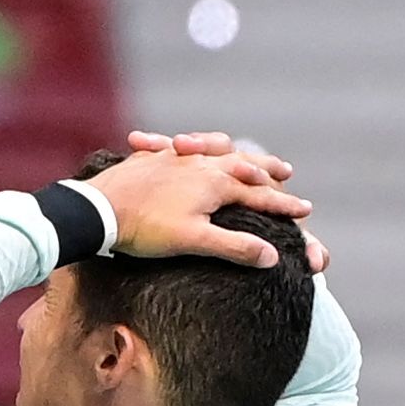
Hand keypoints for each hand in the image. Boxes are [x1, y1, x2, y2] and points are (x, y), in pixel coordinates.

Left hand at [110, 133, 323, 269]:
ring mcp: (178, 158)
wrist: (98, 210)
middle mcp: (203, 164)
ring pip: (215, 151)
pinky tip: (187, 149)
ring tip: (241, 153)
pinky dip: (193, 148)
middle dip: (268, 170)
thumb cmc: (146, 230)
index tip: (306, 211)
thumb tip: (272, 256)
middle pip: (244, 164)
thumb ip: (235, 246)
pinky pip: (181, 149)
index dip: (285, 205)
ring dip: (233, 153)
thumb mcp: (195, 241)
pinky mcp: (154, 158)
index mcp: (218, 183)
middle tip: (287, 171)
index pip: (261, 194)